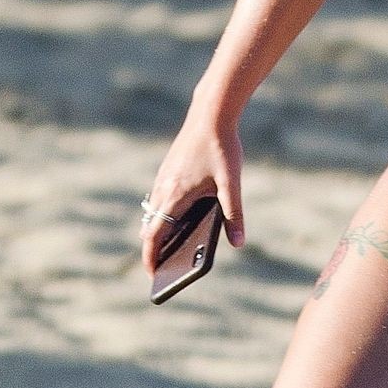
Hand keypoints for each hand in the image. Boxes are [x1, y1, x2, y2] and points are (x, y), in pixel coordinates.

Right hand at [139, 109, 245, 275]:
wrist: (210, 114)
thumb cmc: (222, 147)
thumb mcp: (231, 183)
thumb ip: (234, 215)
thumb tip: (238, 243)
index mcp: (175, 196)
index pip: (154, 235)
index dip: (150, 257)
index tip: (151, 274)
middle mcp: (163, 188)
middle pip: (150, 227)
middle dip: (154, 248)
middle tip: (163, 267)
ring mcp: (163, 178)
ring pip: (152, 212)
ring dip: (157, 231)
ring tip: (170, 248)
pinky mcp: (167, 170)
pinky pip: (158, 199)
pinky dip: (161, 214)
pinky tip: (177, 218)